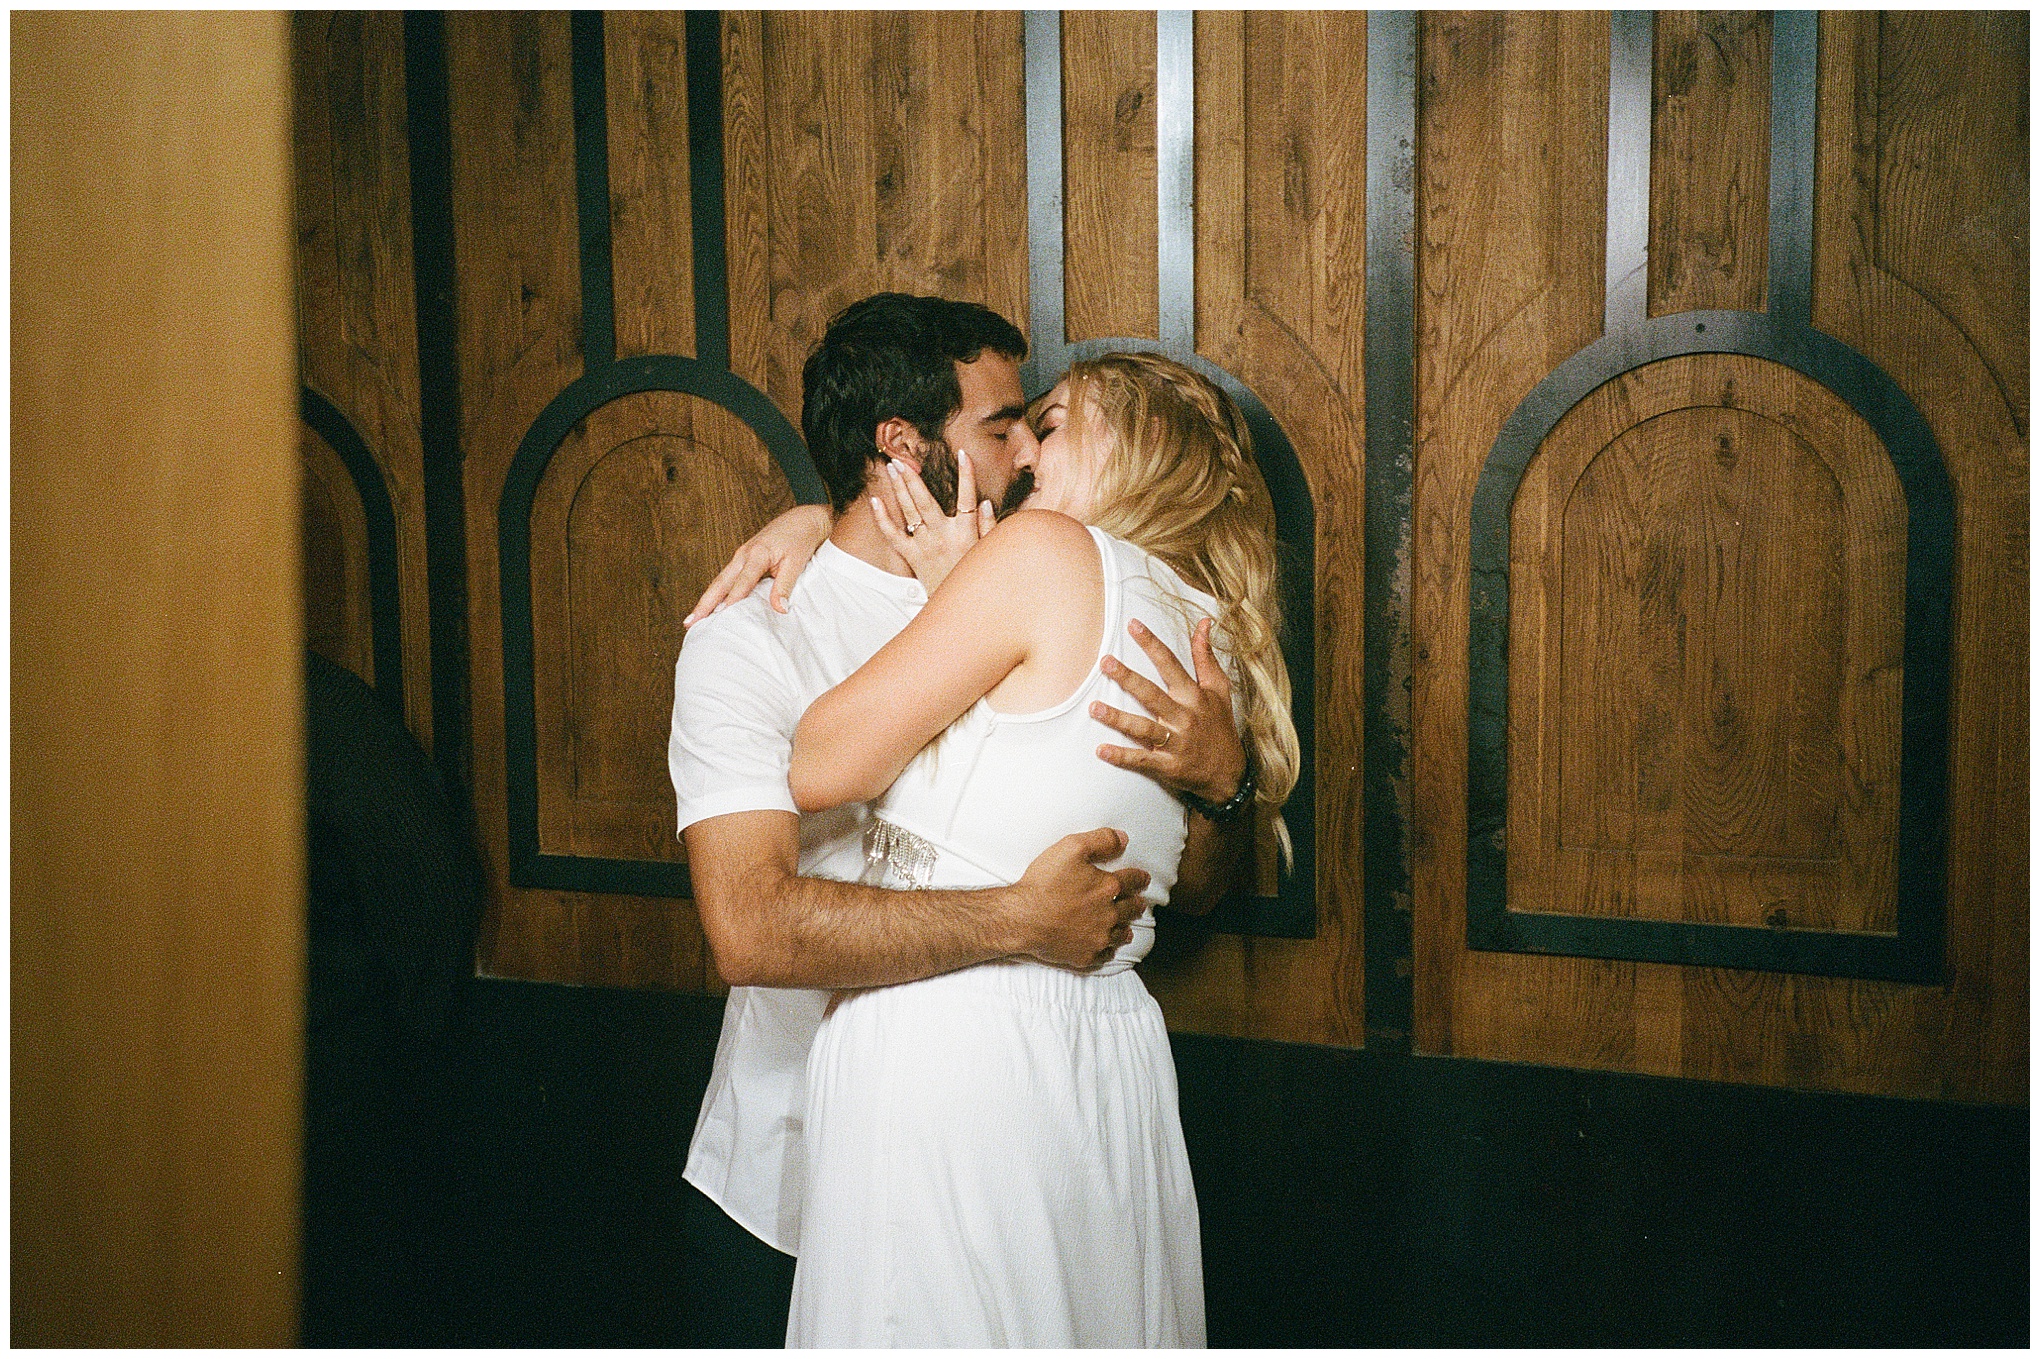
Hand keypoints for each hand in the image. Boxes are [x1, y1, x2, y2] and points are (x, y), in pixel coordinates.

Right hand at [684, 503, 832, 624]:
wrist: (802, 520)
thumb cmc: (799, 540)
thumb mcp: (796, 564)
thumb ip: (784, 587)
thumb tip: (780, 609)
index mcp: (757, 554)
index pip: (742, 582)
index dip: (731, 600)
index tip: (720, 617)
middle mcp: (743, 554)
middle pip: (720, 582)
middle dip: (704, 603)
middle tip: (690, 622)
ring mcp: (740, 555)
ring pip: (720, 580)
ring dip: (706, 599)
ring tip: (694, 618)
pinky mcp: (743, 558)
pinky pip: (727, 577)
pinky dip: (717, 592)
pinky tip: (711, 605)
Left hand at [870, 455, 994, 594]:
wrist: (962, 609)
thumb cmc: (978, 577)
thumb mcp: (990, 552)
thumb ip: (989, 527)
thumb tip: (984, 503)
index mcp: (966, 532)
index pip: (968, 497)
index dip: (967, 475)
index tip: (963, 454)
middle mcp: (943, 536)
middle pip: (926, 501)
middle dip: (913, 478)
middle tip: (901, 460)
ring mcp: (925, 546)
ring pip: (909, 512)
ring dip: (899, 489)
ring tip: (892, 468)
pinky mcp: (912, 557)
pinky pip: (894, 536)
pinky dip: (882, 519)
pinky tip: (875, 501)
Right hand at [1007, 827, 1149, 970]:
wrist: (1022, 918)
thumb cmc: (1044, 883)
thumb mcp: (1071, 847)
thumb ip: (1101, 840)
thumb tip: (1123, 839)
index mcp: (1108, 888)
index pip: (1132, 881)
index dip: (1140, 878)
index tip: (1144, 879)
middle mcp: (1108, 915)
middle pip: (1130, 909)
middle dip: (1136, 904)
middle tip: (1139, 904)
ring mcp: (1098, 938)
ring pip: (1121, 934)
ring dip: (1126, 928)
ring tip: (1128, 928)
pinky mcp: (1085, 956)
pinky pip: (1105, 955)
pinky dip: (1109, 950)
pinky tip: (1108, 947)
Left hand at [1092, 617, 1247, 805]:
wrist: (1229, 772)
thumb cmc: (1220, 726)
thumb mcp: (1219, 689)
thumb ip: (1206, 657)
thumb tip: (1204, 624)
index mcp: (1194, 696)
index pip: (1170, 664)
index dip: (1152, 644)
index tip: (1133, 625)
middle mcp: (1184, 717)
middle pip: (1151, 694)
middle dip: (1128, 678)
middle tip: (1105, 662)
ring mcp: (1176, 743)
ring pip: (1143, 728)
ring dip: (1118, 719)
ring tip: (1094, 708)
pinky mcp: (1168, 766)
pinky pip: (1142, 759)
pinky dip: (1122, 756)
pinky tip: (1101, 750)